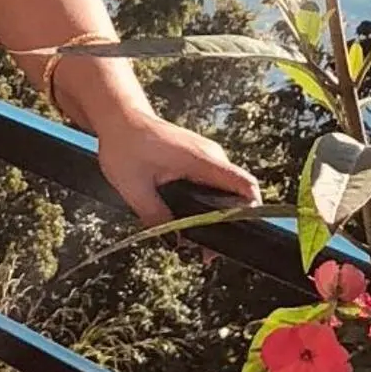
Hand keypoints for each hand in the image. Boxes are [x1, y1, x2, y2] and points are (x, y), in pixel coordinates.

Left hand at [97, 109, 259, 228]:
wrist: (119, 118)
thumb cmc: (125, 146)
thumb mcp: (135, 188)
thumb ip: (157, 217)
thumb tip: (175, 243)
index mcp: (201, 160)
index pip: (244, 185)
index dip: (251, 212)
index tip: (237, 236)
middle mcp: (211, 156)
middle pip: (237, 194)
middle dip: (227, 225)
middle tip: (205, 253)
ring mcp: (206, 155)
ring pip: (224, 191)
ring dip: (215, 216)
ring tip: (195, 241)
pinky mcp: (198, 158)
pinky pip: (212, 184)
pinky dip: (206, 204)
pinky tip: (189, 220)